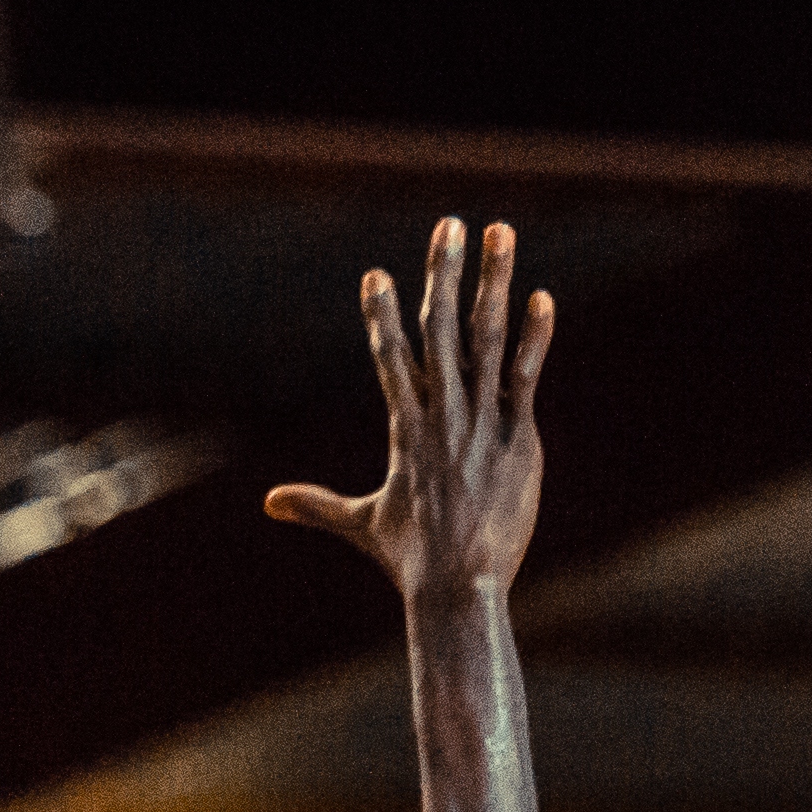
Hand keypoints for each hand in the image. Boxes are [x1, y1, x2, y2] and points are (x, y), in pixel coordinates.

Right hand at [272, 218, 549, 600]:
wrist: (458, 588)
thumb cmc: (410, 561)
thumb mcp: (361, 524)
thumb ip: (317, 505)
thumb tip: (269, 504)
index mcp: (404, 427)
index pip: (390, 357)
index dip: (381, 314)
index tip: (376, 275)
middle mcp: (440, 414)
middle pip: (439, 327)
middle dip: (442, 271)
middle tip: (449, 224)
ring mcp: (480, 422)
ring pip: (486, 337)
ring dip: (493, 281)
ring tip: (500, 234)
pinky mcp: (517, 438)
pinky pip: (524, 376)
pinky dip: (535, 336)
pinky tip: (542, 297)